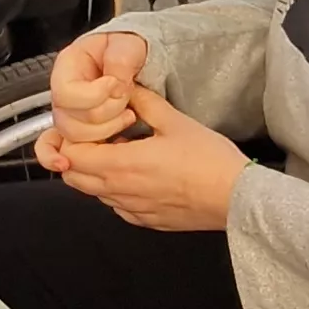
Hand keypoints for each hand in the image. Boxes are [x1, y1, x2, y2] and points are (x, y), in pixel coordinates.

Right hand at [37, 31, 148, 152]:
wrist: (131, 59)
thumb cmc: (125, 49)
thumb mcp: (127, 45)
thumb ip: (120, 62)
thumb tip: (115, 85)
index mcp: (68, 66)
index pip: (67, 93)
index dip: (94, 95)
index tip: (115, 84)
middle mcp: (62, 92)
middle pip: (69, 120)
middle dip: (105, 114)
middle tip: (125, 100)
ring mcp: (68, 112)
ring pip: (73, 137)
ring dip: (105, 131)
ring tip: (125, 116)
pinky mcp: (76, 129)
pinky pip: (53, 148)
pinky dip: (54, 157)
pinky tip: (64, 163)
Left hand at [41, 84, 252, 232]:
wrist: (238, 199)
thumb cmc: (210, 162)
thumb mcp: (174, 121)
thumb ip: (143, 102)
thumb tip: (125, 88)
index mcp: (121, 165)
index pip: (70, 156)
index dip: (70, 140)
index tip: (86, 127)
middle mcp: (120, 192)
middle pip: (74, 177)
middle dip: (77, 156)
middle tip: (99, 138)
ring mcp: (132, 210)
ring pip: (94, 193)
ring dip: (97, 173)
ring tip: (123, 153)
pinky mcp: (145, 221)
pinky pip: (117, 206)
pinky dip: (116, 190)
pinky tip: (139, 175)